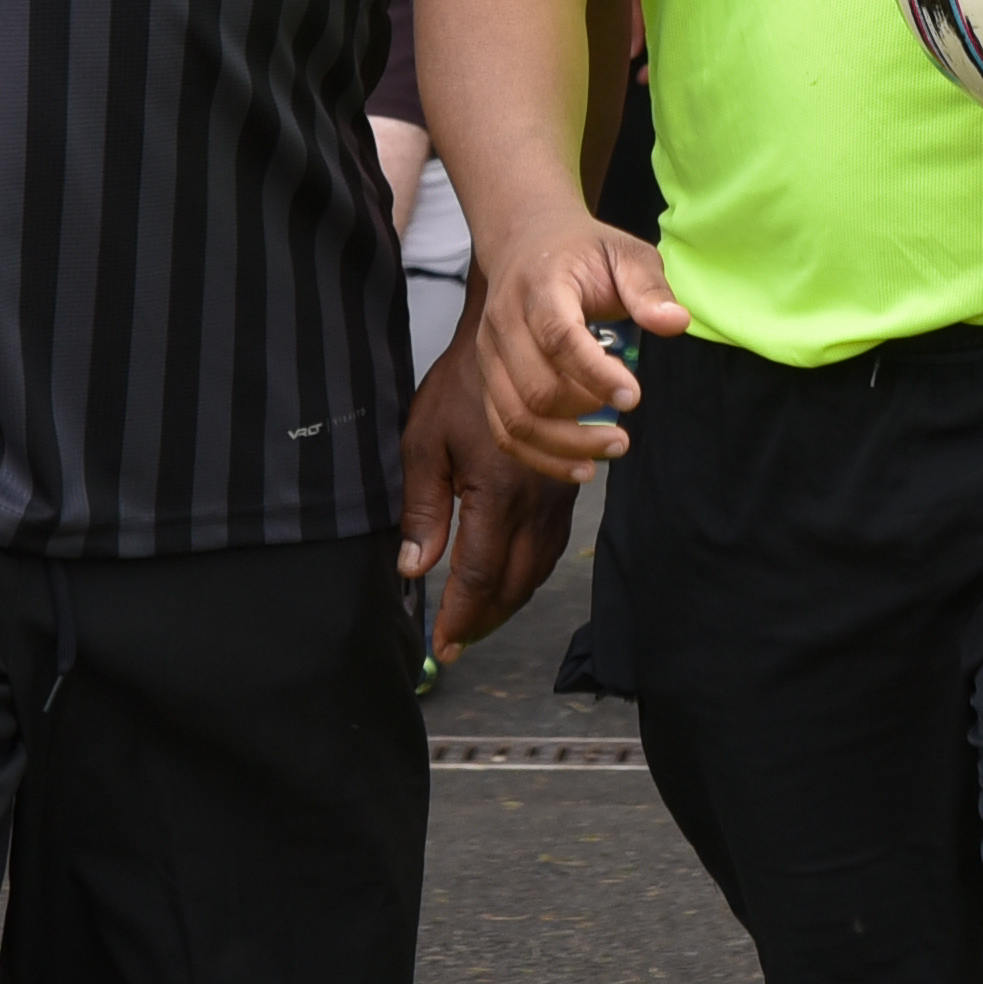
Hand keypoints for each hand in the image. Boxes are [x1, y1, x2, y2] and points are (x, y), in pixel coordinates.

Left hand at [394, 330, 575, 663]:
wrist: (518, 338)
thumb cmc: (463, 386)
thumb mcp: (424, 440)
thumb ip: (421, 508)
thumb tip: (414, 567)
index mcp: (496, 493)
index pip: (478, 576)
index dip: (458, 617)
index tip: (439, 644)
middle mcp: (535, 503)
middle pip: (513, 584)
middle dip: (483, 621)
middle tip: (454, 643)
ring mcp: (558, 497)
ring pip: (536, 571)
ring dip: (507, 603)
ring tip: (476, 622)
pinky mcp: (568, 488)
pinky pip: (550, 548)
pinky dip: (528, 575)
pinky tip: (509, 581)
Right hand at [473, 208, 681, 479]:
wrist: (526, 240)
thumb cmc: (583, 252)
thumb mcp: (626, 253)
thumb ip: (649, 287)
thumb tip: (676, 322)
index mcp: (540, 286)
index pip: (559, 337)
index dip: (594, 373)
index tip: (634, 396)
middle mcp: (505, 322)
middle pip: (535, 388)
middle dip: (581, 423)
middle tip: (625, 435)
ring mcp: (489, 354)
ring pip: (514, 418)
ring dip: (562, 448)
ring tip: (609, 451)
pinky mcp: (487, 378)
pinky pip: (503, 430)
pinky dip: (539, 457)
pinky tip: (579, 467)